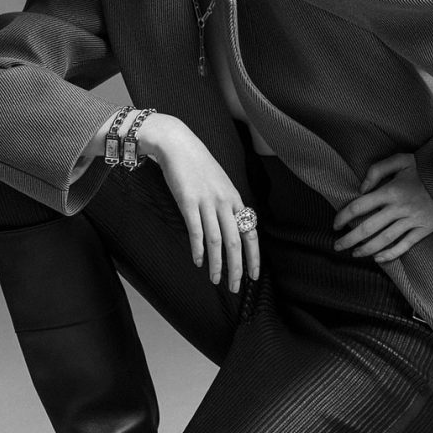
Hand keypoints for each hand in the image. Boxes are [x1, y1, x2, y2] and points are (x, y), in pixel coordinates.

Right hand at [138, 114, 259, 290]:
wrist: (178, 145)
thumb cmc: (197, 165)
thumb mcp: (220, 183)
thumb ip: (226, 204)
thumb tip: (231, 226)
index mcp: (235, 199)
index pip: (250, 232)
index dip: (253, 256)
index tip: (254, 275)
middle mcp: (225, 202)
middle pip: (236, 241)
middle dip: (238, 268)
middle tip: (236, 287)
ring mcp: (207, 202)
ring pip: (217, 240)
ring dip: (218, 264)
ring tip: (217, 281)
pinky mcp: (188, 202)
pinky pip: (196, 231)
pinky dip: (198, 249)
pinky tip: (198, 262)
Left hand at [333, 153, 432, 261]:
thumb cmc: (426, 167)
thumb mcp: (400, 159)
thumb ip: (377, 170)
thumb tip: (361, 188)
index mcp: (391, 190)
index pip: (360, 206)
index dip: (344, 216)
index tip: (335, 224)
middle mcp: (400, 208)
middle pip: (368, 227)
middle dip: (349, 239)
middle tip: (337, 246)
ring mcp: (413, 220)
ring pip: (385, 239)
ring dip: (366, 249)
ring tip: (354, 254)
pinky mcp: (424, 229)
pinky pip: (405, 245)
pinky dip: (391, 254)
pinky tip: (378, 258)